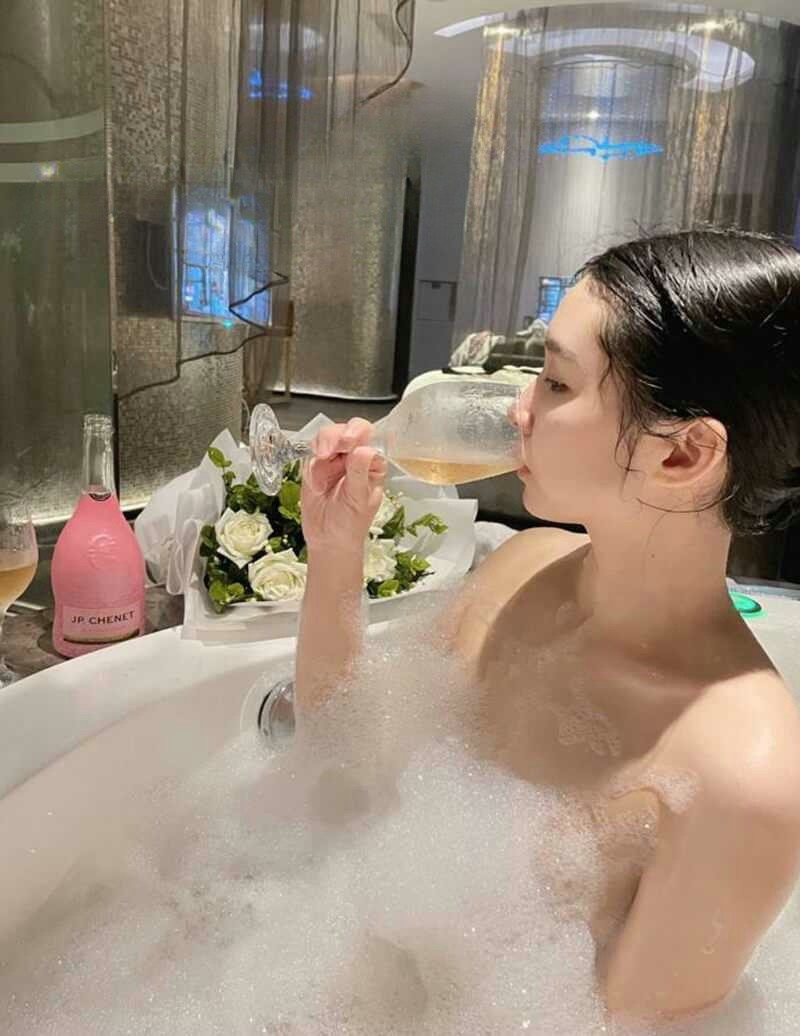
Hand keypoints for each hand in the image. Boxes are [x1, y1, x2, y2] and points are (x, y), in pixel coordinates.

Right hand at [301, 418, 387, 556]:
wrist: (327, 541)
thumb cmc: (351, 524)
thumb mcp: (358, 500)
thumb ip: (359, 474)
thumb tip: (365, 449)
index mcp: (372, 463)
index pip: (370, 437)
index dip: (359, 434)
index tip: (349, 443)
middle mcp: (355, 457)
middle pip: (348, 430)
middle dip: (337, 435)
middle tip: (331, 450)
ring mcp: (335, 460)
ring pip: (328, 436)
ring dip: (323, 444)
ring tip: (322, 459)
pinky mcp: (316, 466)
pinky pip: (311, 453)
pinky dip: (311, 462)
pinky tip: (315, 481)